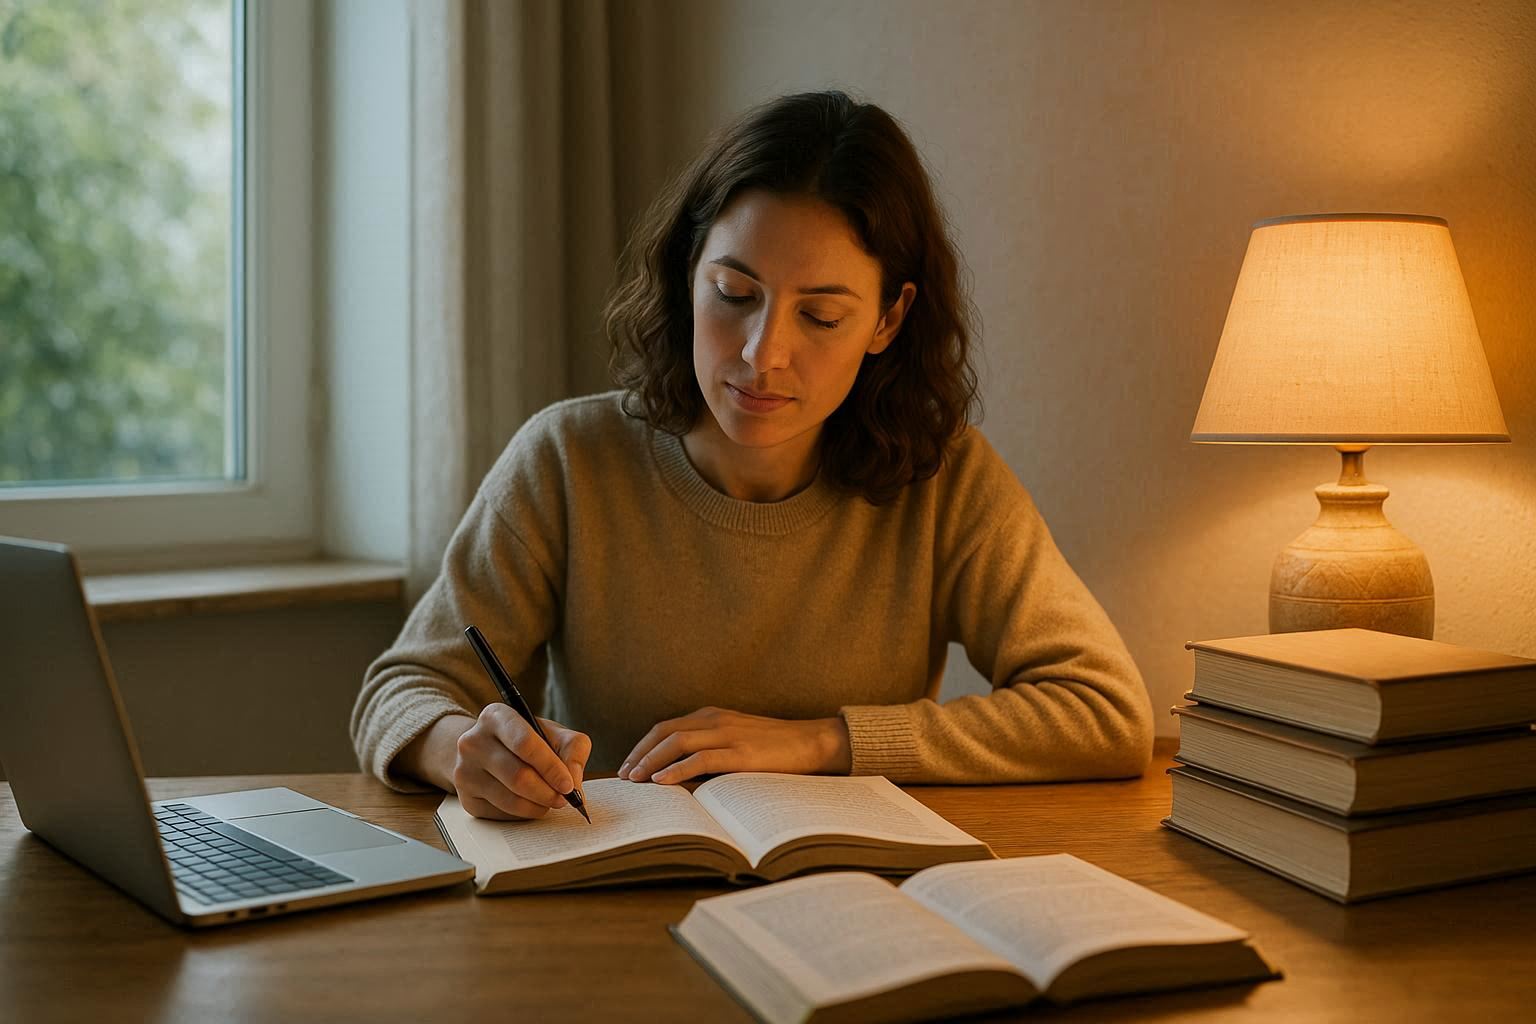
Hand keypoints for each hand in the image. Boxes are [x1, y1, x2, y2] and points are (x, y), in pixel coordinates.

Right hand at [453, 704, 591, 820]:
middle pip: (518, 776)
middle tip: (564, 799)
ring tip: (550, 801)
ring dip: (539, 806)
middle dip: (548, 792)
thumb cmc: (525, 740)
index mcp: (496, 716)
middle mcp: (473, 742)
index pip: (525, 744)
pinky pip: (502, 814)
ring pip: (511, 799)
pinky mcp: (466, 798)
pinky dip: (524, 814)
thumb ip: (573, 750)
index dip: (551, 768)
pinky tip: (530, 803)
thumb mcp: (551, 732)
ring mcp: (465, 771)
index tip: (568, 785)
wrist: (486, 751)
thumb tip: (574, 785)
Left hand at [618, 706, 851, 784]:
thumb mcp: (736, 738)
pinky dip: (677, 769)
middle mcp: (716, 720)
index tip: (628, 765)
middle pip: (665, 732)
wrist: (811, 742)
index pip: (666, 727)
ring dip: (651, 762)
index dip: (643, 746)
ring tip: (636, 780)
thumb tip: (677, 771)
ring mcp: (729, 735)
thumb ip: (709, 747)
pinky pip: (701, 759)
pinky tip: (663, 781)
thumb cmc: (773, 747)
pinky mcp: (742, 753)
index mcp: (712, 715)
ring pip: (677, 742)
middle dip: (640, 754)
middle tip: (624, 776)